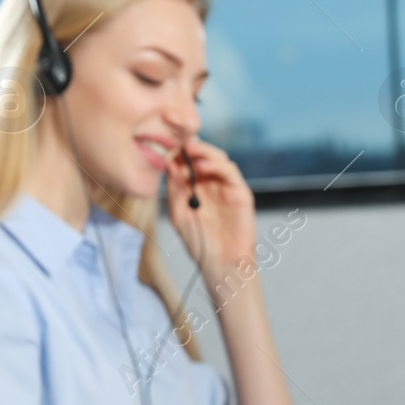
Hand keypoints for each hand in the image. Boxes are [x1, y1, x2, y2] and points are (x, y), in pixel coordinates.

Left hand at [164, 137, 255, 278]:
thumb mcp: (178, 213)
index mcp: (195, 188)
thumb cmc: (199, 243)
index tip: (163, 142)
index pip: (187, 162)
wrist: (221, 263)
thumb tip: (167, 163)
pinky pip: (230, 171)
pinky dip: (216, 164)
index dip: (177, 151)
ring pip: (217, 158)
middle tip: (176, 140)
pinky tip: (202, 164)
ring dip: (202, 152)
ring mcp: (226, 187)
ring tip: (188, 150)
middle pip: (202, 156)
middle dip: (189, 146)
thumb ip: (174, 189)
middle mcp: (211, 184)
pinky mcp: (240, 192)